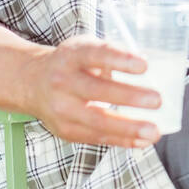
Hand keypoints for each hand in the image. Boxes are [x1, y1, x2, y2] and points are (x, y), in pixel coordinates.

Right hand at [20, 35, 161, 147]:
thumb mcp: (86, 48)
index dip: (120, 59)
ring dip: (129, 127)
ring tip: (154, 131)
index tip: (144, 65)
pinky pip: (96, 138)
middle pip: (96, 90)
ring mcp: (61, 108)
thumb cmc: (71, 63)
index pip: (96, 54)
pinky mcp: (65, 130)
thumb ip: (113, 56)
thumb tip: (152, 70)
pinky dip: (122, 140)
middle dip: (129, 97)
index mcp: (72, 55)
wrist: (32, 82)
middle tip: (157, 100)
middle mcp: (63, 81)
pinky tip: (142, 141)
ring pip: (96, 121)